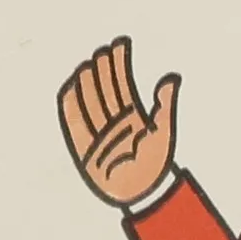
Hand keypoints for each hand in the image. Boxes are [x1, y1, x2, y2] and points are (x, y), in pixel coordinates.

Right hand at [58, 37, 178, 207]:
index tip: (119, 44)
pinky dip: (71, 105)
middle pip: (106, 90)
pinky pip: (75, 122)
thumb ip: (164, 105)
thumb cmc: (154, 167)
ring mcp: (99, 133)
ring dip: (88, 82)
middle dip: (103, 69)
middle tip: (101, 49)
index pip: (123, 85)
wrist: (141, 194)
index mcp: (134, 118)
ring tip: (87, 63)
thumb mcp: (164, 132)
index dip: (120, 64)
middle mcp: (115, 122)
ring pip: (91, 101)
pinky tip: (69, 87)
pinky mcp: (85, 146)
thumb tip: (171, 78)